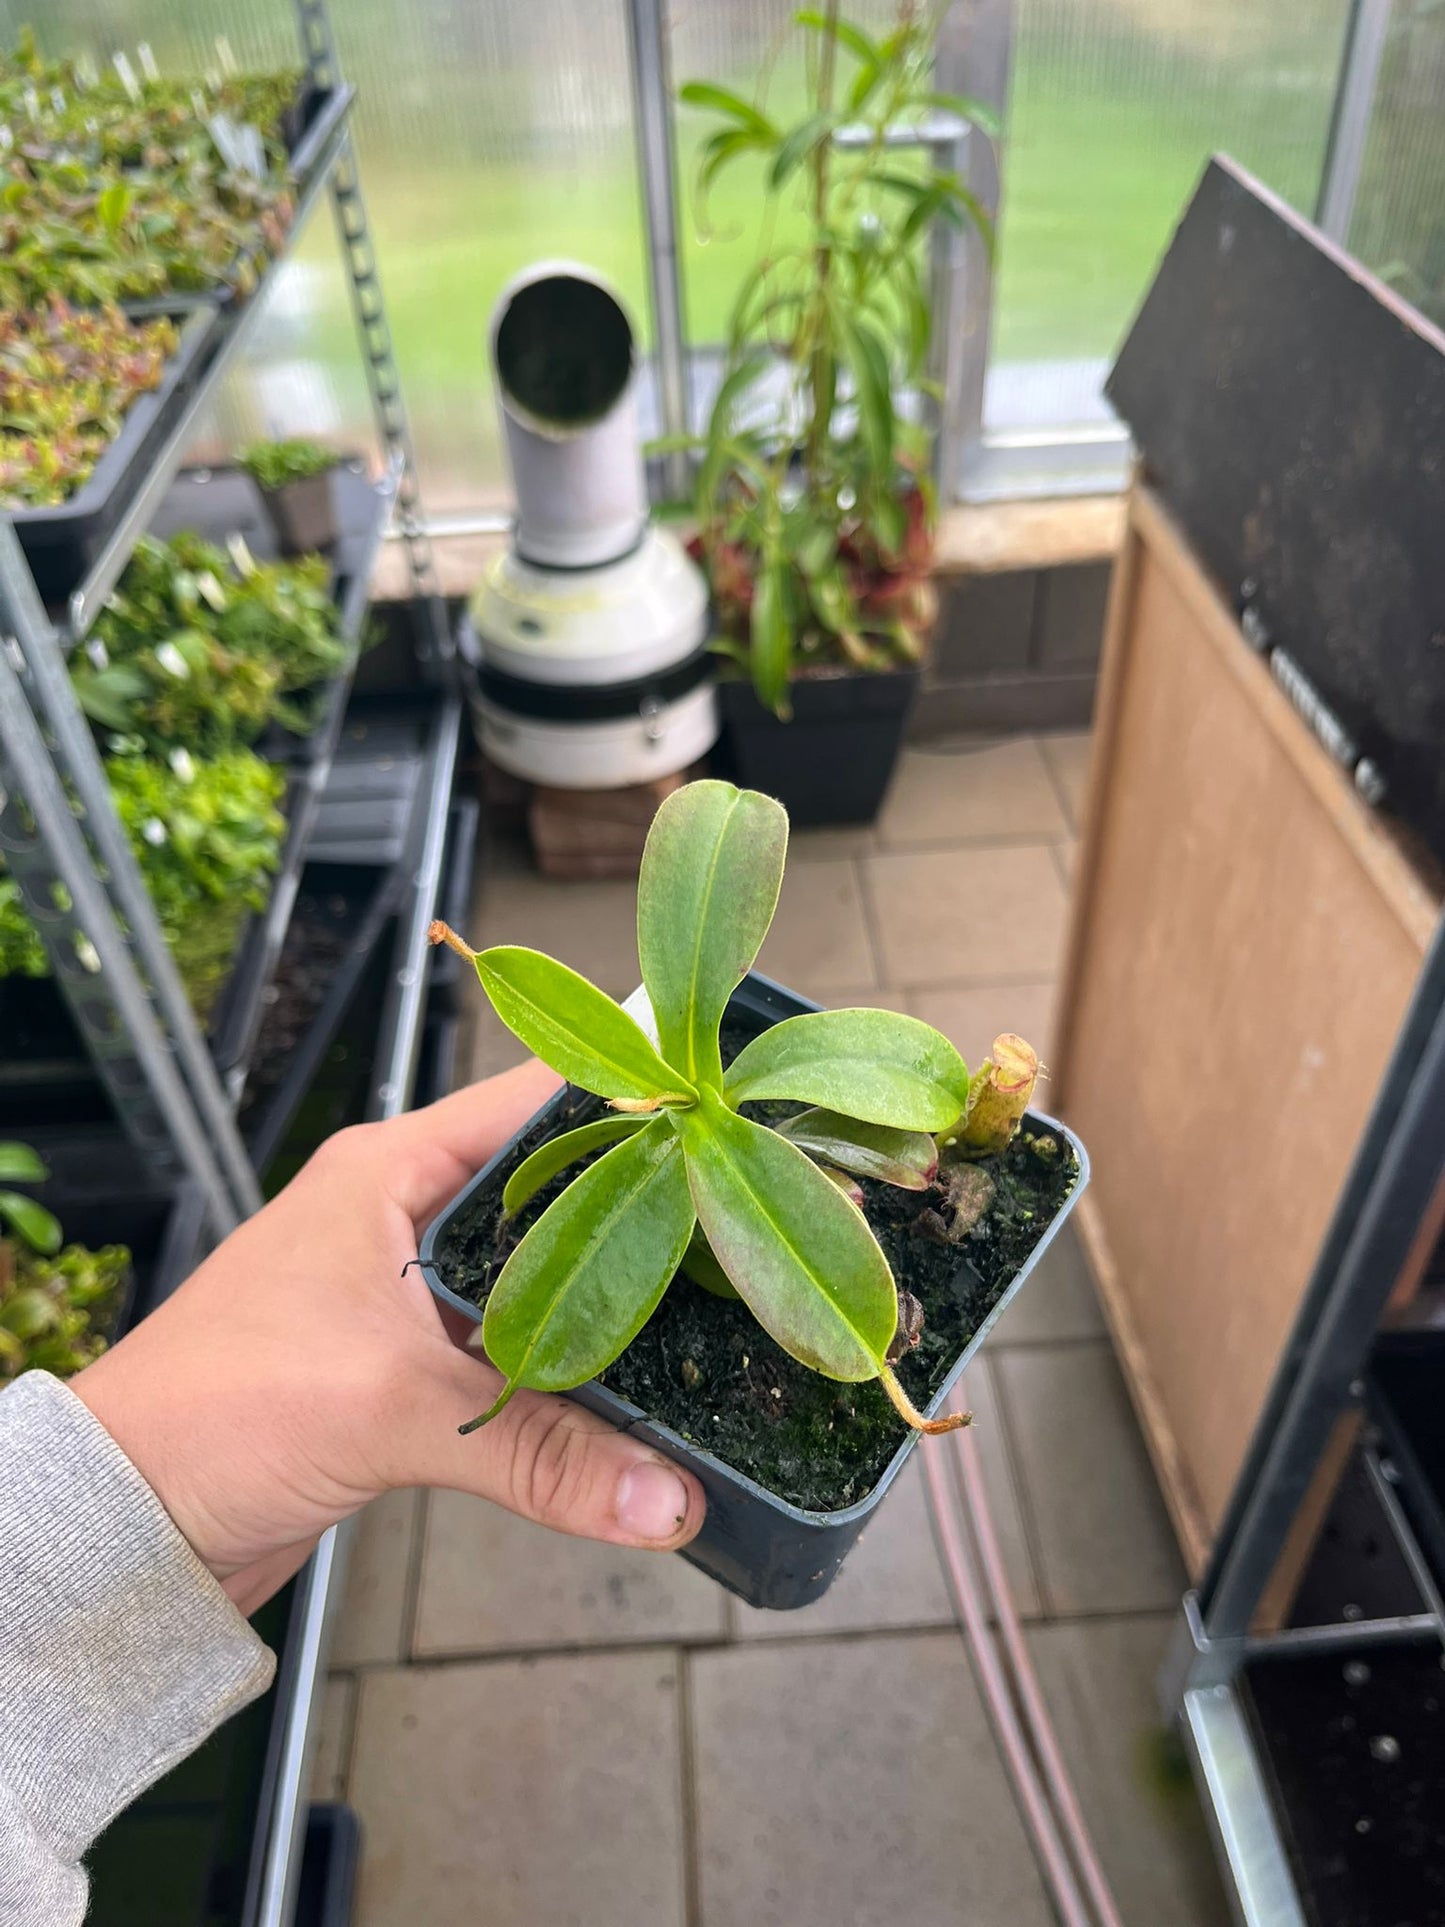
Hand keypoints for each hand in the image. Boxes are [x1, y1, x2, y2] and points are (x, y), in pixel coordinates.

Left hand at [73, 1061, 705, 1615]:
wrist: (129, 1516)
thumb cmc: (219, 1412)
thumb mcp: (393, 1409)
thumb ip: (544, 1452)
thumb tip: (670, 1499)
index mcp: (390, 1168)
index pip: (535, 1099)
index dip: (629, 1100)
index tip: (721, 1121)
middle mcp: (401, 1211)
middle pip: (549, 1188)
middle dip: (636, 1208)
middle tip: (737, 1220)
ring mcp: (404, 1288)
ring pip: (534, 1273)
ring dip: (601, 1295)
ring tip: (709, 1297)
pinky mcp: (404, 1361)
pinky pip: (511, 1345)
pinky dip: (564, 1361)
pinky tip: (630, 1380)